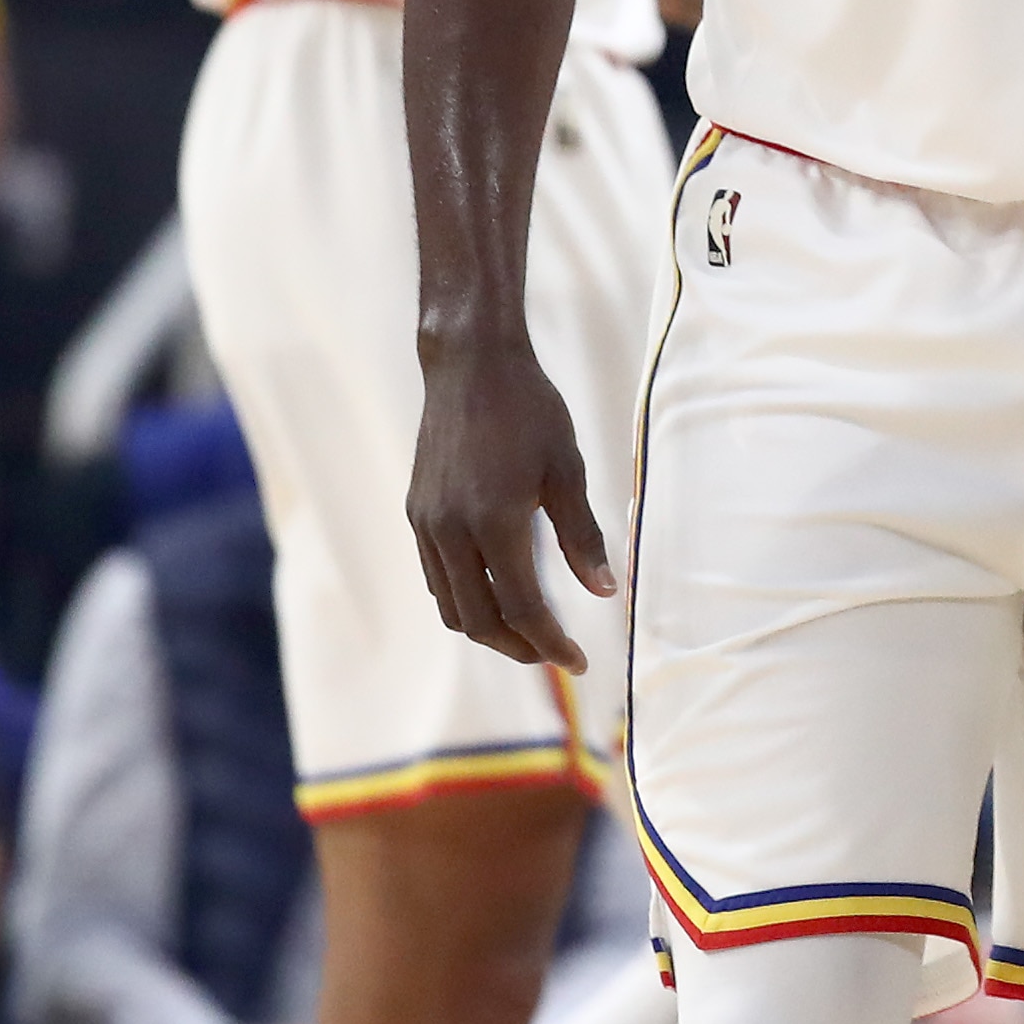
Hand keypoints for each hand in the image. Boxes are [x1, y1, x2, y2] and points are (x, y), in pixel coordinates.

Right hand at [408, 338, 610, 672]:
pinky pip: (436, 577)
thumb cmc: (530, 409)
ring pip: (451, 606)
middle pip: (479, 621)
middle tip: (555, 652)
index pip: (523, 609)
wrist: (471, 364)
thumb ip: (583, 535)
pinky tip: (495, 591)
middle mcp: (450, 531)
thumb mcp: (568, 469)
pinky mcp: (416, 512)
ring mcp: (426, 523)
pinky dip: (464, 599)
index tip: (580, 660)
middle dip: (519, 647)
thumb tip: (606, 592)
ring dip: (488, 629)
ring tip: (528, 631)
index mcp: (494, 523)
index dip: (552, 643)